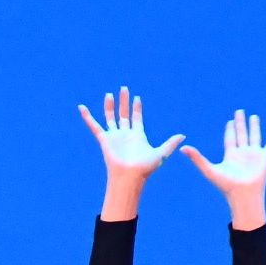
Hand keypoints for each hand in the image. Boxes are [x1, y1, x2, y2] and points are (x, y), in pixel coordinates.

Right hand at [79, 88, 184, 220]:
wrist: (130, 176)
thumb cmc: (145, 168)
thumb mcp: (161, 154)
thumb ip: (170, 143)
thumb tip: (183, 136)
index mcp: (137, 136)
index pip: (136, 118)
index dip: (137, 107)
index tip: (137, 98)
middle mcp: (125, 134)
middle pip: (124, 114)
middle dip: (124, 102)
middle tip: (124, 88)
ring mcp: (114, 136)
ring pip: (110, 117)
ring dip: (110, 106)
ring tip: (110, 94)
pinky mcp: (104, 139)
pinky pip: (94, 126)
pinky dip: (87, 117)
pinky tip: (82, 107)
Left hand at [180, 109, 265, 229]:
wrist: (243, 194)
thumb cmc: (226, 185)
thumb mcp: (209, 169)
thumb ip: (197, 158)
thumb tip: (182, 148)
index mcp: (231, 155)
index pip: (230, 139)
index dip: (229, 130)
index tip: (229, 121)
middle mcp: (242, 153)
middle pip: (241, 134)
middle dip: (240, 123)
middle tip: (239, 111)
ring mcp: (254, 155)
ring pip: (254, 136)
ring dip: (254, 126)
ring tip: (254, 116)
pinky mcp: (265, 157)